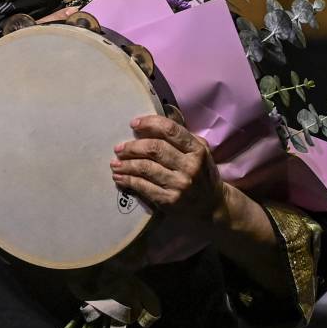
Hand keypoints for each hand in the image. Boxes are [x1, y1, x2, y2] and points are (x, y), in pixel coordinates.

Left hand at [110, 114, 226, 226]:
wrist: (212, 204)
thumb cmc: (201, 172)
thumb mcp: (199, 150)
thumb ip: (180, 136)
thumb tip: (151, 122)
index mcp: (197, 149)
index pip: (170, 130)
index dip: (149, 124)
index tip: (134, 124)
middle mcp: (190, 166)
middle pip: (154, 149)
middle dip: (132, 147)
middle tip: (119, 148)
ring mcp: (180, 184)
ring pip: (146, 168)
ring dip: (126, 164)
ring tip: (114, 163)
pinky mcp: (170, 200)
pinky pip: (144, 187)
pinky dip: (128, 180)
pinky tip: (120, 177)